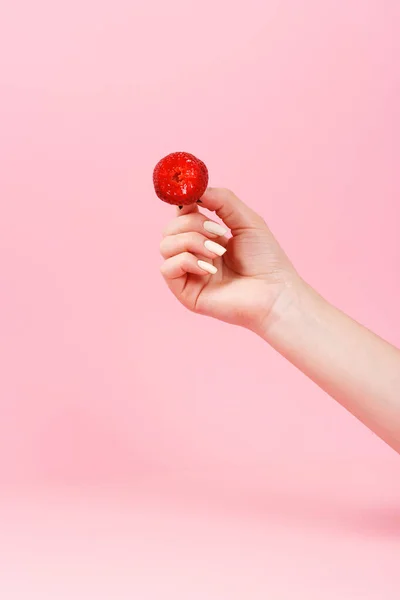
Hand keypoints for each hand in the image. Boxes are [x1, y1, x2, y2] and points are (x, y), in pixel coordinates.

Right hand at [160, 188, 299, 333]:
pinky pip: (167, 268)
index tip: (192, 195)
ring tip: (218, 253)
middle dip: (193, 224)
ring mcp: (188, 274)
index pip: (182, 215)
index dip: (184, 202)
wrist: (275, 293)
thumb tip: (195, 188)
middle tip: (219, 233)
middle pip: (170, 228)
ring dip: (191, 242)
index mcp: (207, 238)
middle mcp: (194, 255)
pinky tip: (210, 270)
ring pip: (166, 245)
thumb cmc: (266, 260)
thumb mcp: (247, 220)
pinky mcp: (185, 293)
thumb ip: (222, 200)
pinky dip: (187, 261)